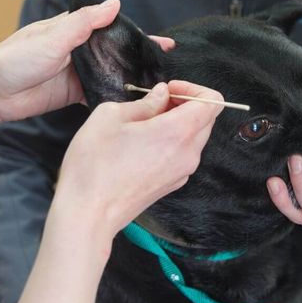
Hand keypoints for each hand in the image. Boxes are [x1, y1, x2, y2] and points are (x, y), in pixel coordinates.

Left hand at [0, 0, 176, 123]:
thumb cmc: (16, 59)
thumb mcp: (53, 37)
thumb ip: (84, 23)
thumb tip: (115, 3)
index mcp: (74, 29)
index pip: (112, 28)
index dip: (136, 35)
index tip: (161, 42)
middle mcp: (78, 49)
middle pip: (115, 52)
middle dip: (139, 58)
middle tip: (165, 66)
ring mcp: (77, 72)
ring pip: (110, 73)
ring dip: (128, 78)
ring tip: (155, 86)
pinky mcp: (73, 93)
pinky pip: (99, 93)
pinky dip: (113, 96)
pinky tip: (131, 103)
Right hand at [56, 80, 223, 239]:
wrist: (88, 214)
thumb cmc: (94, 165)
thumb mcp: (110, 117)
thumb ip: (143, 103)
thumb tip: (160, 95)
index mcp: (178, 133)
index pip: (213, 102)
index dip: (193, 89)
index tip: (168, 90)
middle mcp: (188, 154)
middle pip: (205, 119)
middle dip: (184, 104)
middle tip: (154, 103)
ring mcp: (182, 172)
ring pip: (194, 137)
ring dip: (176, 124)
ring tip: (143, 124)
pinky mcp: (173, 184)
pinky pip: (182, 154)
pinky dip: (170, 142)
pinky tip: (141, 145)